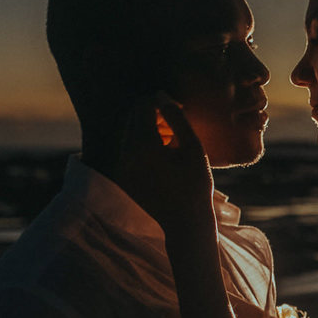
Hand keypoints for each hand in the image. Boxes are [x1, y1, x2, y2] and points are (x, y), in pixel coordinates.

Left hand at [115, 92, 214, 233]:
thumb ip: (177, 118)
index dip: (161, 102)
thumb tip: (161, 94)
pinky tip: (163, 157)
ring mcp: (121, 166)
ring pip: (129, 133)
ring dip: (147, 130)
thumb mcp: (193, 148)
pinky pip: (128, 150)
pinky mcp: (122, 176)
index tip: (178, 110)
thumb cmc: (196, 185)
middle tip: (175, 126)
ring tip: (171, 142)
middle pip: (132, 117)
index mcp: (143, 145)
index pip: (143, 106)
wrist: (185, 223)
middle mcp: (126, 153)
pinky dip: (142, 146)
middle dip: (152, 115)